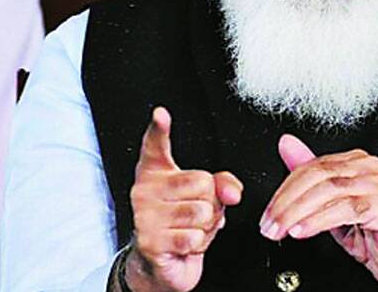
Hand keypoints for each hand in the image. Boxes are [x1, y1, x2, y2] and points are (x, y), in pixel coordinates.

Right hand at [125, 107, 242, 291]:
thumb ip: (223, 183)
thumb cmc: (182, 221)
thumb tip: (232, 193)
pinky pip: (194, 236)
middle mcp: (145, 189)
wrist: (163, 262)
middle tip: (196, 213)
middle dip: (211, 203)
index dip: (159, 128)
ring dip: (207, 226)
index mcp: (155, 171)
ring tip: (190, 229)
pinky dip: (199, 243)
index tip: (161, 114)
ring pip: (202, 212)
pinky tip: (185, 244)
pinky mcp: (150, 240)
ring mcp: (145, 215)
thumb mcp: (205, 195)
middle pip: (202, 182)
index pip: (155, 145)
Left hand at [259, 135, 377, 290]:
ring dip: (297, 213)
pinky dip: (318, 221)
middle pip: (316, 177)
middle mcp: (366, 167)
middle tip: (269, 223)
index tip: (268, 212)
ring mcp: (376, 184)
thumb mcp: (330, 205)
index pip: (310, 167)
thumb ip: (308, 176)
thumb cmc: (371, 232)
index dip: (284, 189)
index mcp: (354, 161)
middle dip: (286, 203)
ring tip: (282, 229)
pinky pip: (343, 209)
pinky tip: (302, 231)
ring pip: (326, 191)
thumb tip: (286, 145)